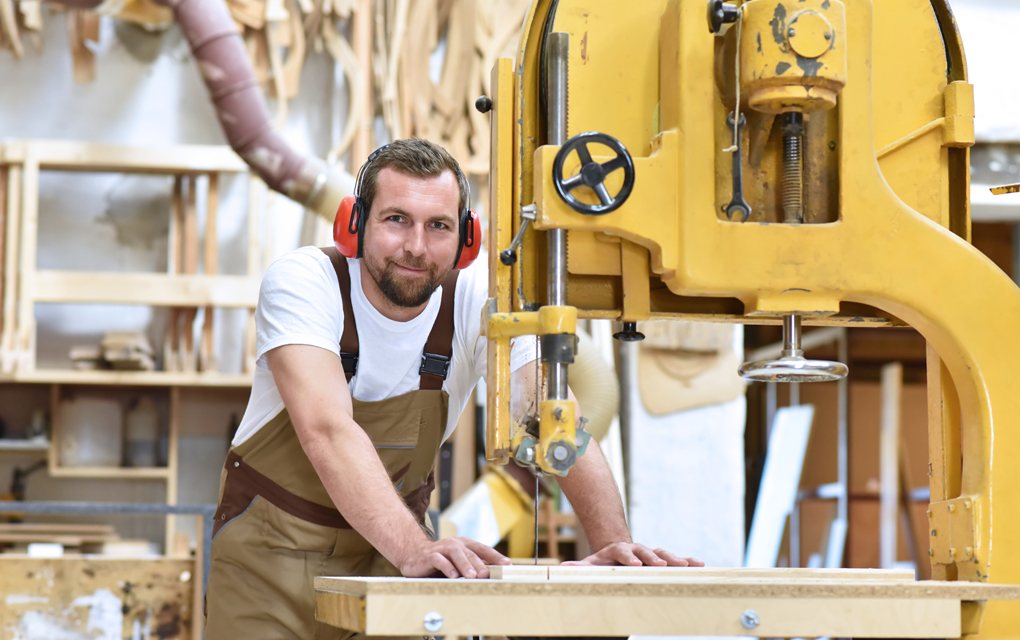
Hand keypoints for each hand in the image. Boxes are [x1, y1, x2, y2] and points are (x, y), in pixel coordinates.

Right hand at [399, 537, 509, 578]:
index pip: (483, 549)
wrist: (413, 555)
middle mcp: (455, 544)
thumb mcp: (458, 562)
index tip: (507, 565)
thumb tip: (493, 574)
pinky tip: (453, 576)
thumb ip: (473, 565)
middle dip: (480, 564)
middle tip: (487, 574)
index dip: (495, 556)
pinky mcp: (430, 556)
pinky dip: (447, 567)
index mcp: (465, 544)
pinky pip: (439, 560)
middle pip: (471, 553)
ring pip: (456, 554)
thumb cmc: (441, 560)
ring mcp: (442, 548)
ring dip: (465, 565)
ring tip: (472, 576)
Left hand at [562, 542, 704, 566]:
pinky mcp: (661, 559)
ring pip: (663, 553)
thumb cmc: (605, 562)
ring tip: (686, 565)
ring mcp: (650, 553)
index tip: (635, 564)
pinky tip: (699, 564)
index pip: (622, 552)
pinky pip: (676, 559)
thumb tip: (563, 566)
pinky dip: (687, 561)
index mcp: (619, 550)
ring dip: (675, 559)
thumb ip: (580, 566)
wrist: (619, 552)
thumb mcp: (591, 564)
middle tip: (663, 565)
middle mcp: (636, 549)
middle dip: (654, 558)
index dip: (628, 557)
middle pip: (646, 551)